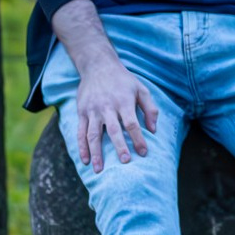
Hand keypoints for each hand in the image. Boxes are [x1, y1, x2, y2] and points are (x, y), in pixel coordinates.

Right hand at [75, 53, 158, 171]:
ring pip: (93, 134)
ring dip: (96, 152)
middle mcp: (107, 107)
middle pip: (113, 130)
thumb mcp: (141, 89)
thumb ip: (150, 109)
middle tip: (125, 162)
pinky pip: (80, 132)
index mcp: (123, 102)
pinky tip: (85, 160)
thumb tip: (154, 129)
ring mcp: (93, 110)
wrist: (98, 66)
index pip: (132, 123)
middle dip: (119, 147)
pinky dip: (82, 147)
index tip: (143, 152)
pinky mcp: (82, 112)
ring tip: (99, 169)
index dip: (138, 138)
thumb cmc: (123, 80)